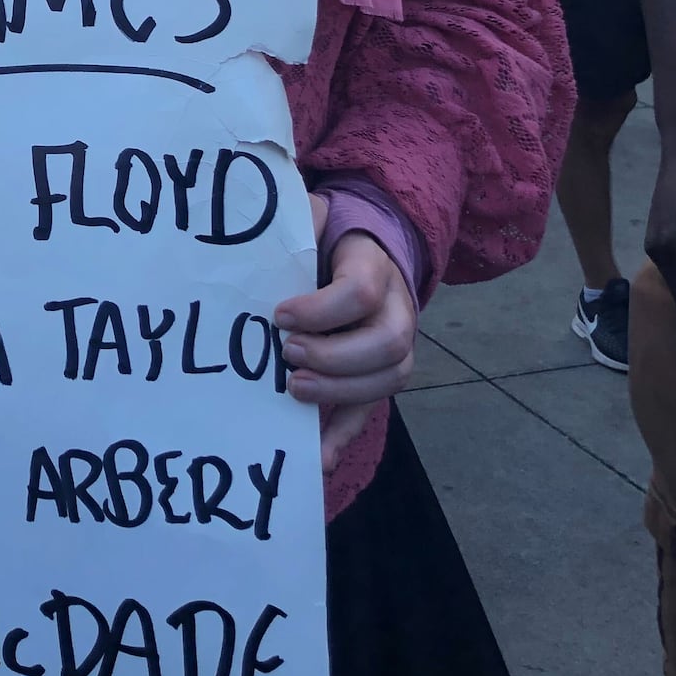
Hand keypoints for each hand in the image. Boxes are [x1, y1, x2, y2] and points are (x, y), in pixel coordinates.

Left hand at [277, 211, 416, 470]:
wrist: (360, 257)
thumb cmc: (325, 244)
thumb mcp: (313, 224)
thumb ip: (300, 221)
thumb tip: (279, 217)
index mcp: (374, 266)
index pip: (361, 291)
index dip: (321, 309)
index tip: (278, 316)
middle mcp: (396, 308)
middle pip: (387, 342)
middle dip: (335, 356)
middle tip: (287, 354)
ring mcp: (395, 348)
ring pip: (388, 379)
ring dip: (340, 393)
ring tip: (293, 390)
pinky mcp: (377, 379)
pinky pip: (371, 412)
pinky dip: (343, 437)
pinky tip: (317, 458)